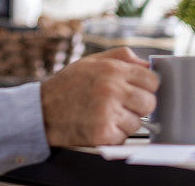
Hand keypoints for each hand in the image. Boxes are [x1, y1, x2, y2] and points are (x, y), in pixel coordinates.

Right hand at [40, 47, 158, 146]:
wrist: (42, 110)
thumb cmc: (67, 85)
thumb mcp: (92, 61)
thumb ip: (121, 57)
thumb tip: (147, 64)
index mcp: (112, 70)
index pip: (152, 80)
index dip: (145, 86)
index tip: (136, 89)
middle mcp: (112, 90)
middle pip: (149, 102)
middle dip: (139, 105)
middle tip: (122, 104)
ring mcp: (108, 113)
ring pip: (138, 122)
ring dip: (125, 121)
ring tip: (105, 114)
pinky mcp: (103, 134)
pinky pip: (124, 136)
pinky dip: (115, 134)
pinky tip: (100, 125)